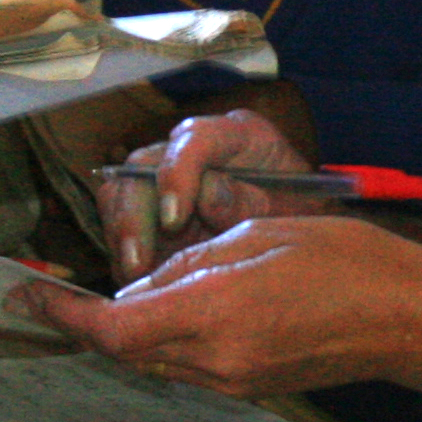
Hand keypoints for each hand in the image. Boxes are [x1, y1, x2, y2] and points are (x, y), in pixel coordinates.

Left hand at [10, 215, 421, 398]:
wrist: (405, 317)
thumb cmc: (344, 261)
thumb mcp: (258, 236)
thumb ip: (193, 262)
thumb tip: (149, 283)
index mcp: (215, 313)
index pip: (115, 327)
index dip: (62, 314)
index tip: (24, 294)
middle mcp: (216, 359)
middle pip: (125, 348)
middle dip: (86, 322)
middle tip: (48, 294)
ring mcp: (234, 380)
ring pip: (153, 358)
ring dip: (124, 331)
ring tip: (103, 299)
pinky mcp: (249, 386)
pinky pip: (186, 365)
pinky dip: (162, 339)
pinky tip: (165, 312)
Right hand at [99, 108, 331, 286]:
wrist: (302, 233)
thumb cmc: (301, 215)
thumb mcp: (290, 210)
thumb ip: (249, 200)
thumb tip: (207, 196)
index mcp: (236, 136)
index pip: (195, 138)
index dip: (177, 174)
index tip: (174, 216)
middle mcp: (192, 148)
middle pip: (142, 165)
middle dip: (133, 214)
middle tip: (138, 262)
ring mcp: (166, 178)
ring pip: (120, 193)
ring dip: (122, 238)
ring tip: (137, 278)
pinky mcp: (151, 211)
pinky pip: (121, 228)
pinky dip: (124, 256)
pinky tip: (138, 285)